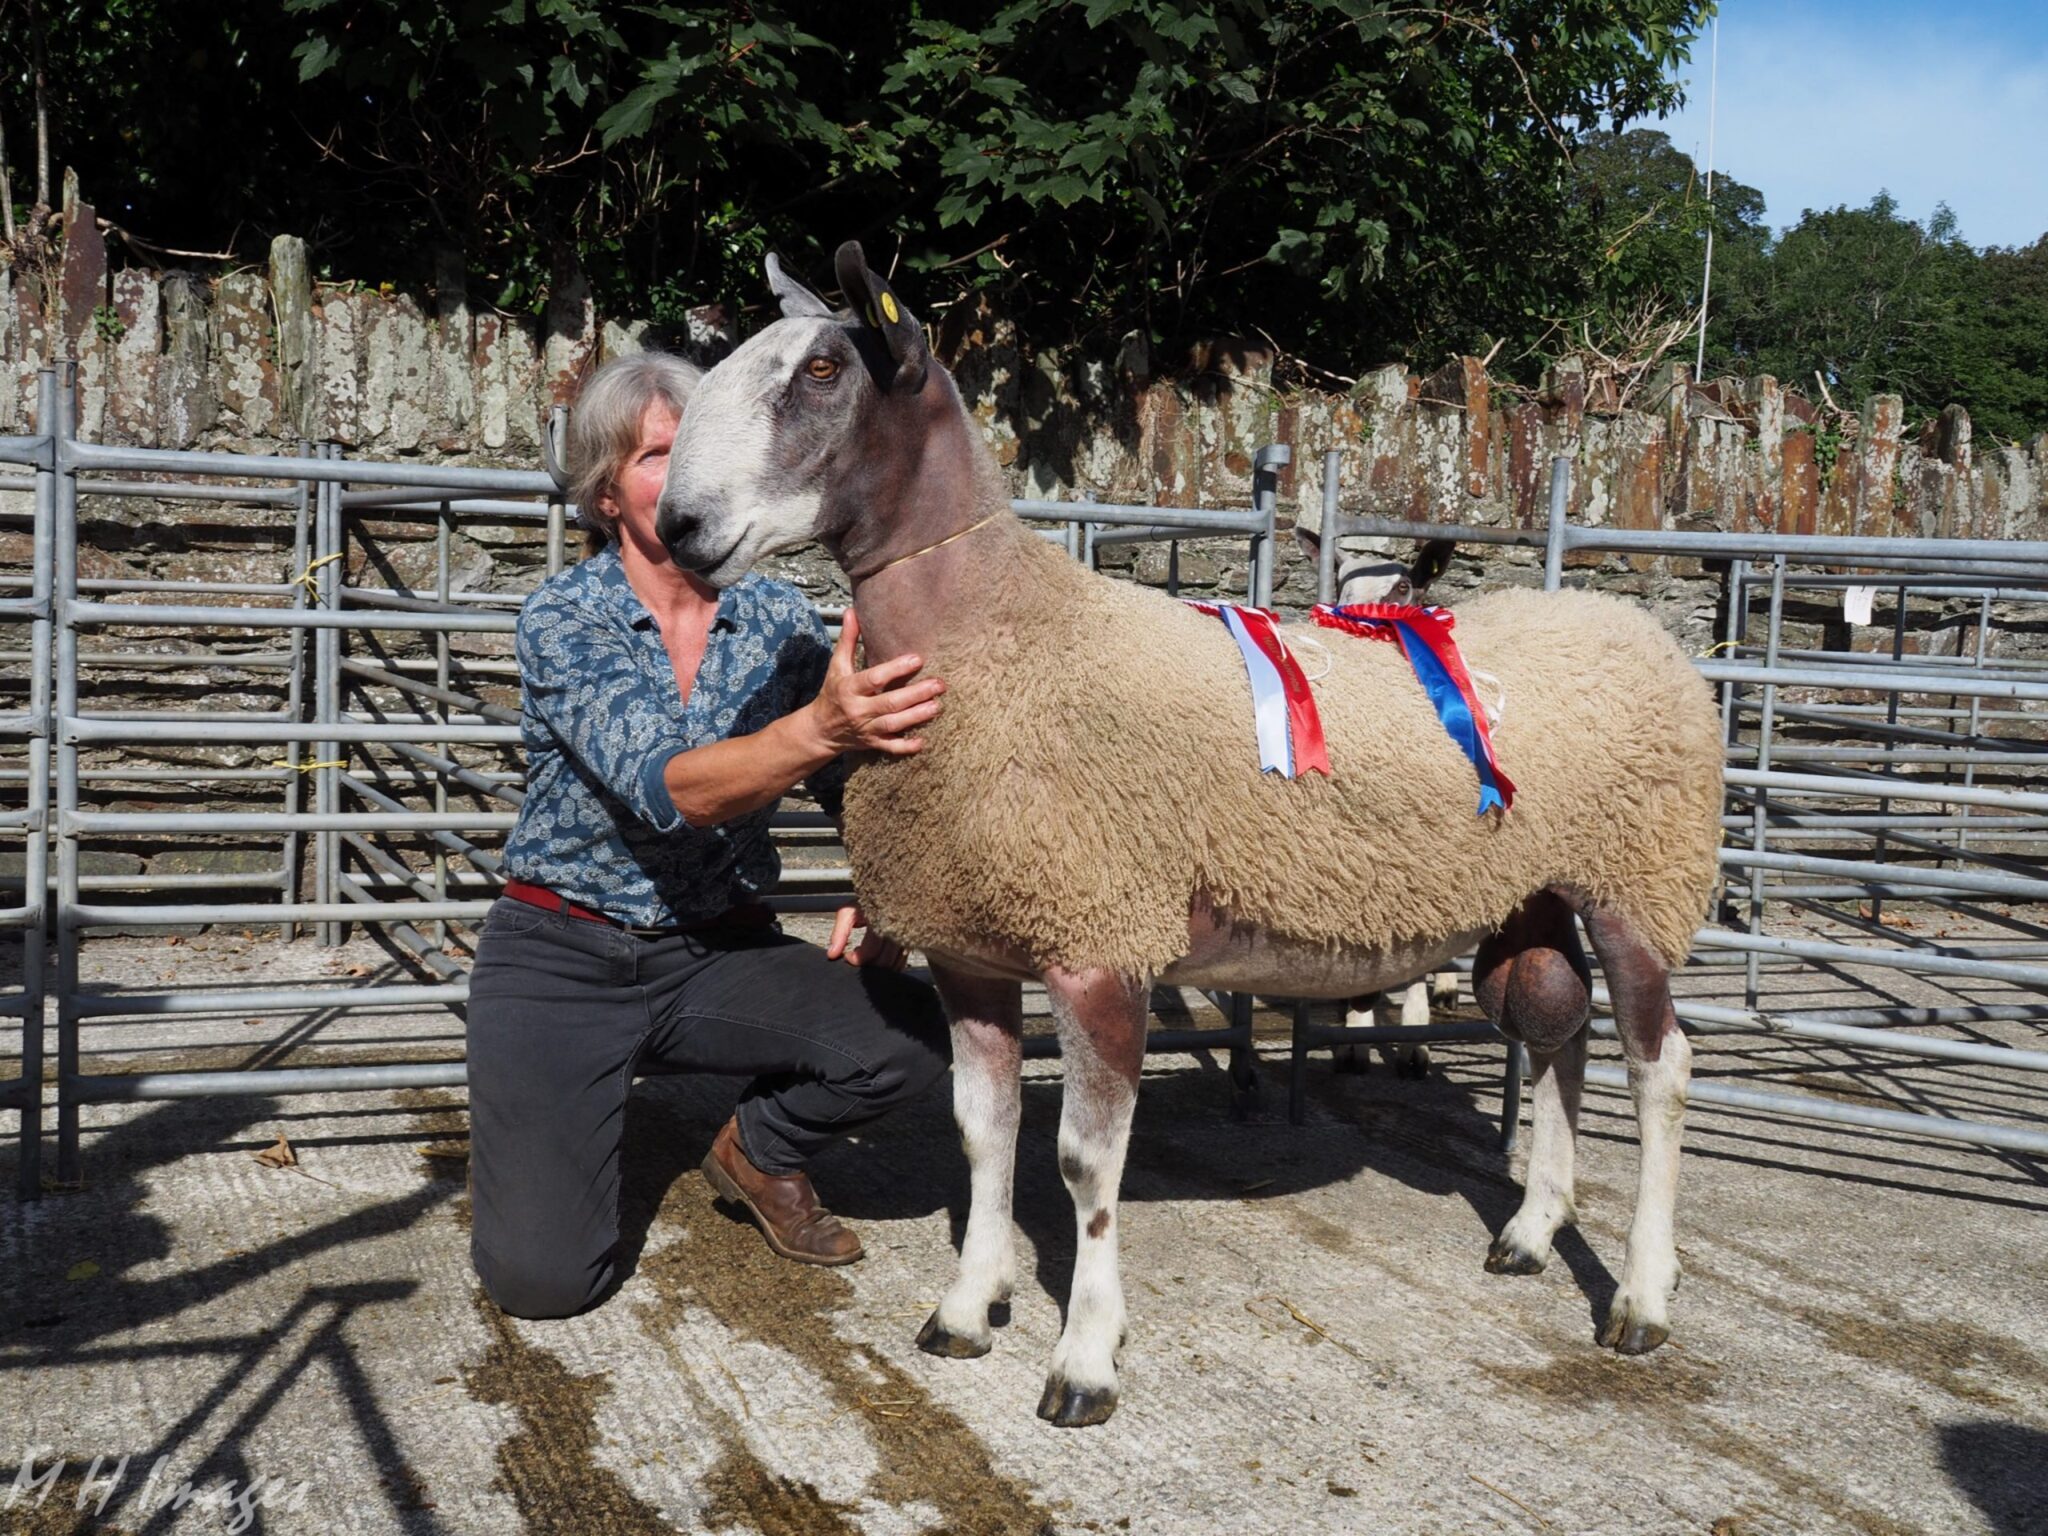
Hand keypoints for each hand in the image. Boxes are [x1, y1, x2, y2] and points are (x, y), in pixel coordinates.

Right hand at [805, 607, 944, 757]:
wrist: (821, 729)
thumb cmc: (833, 692)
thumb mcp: (837, 666)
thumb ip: (848, 640)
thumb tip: (851, 611)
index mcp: (849, 688)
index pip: (874, 678)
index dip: (896, 669)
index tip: (917, 659)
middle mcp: (858, 709)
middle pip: (889, 703)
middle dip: (915, 694)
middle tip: (939, 684)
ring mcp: (866, 728)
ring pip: (892, 724)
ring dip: (916, 717)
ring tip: (937, 706)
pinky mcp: (872, 743)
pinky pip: (890, 748)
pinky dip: (906, 746)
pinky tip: (923, 741)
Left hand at [826, 905, 907, 969]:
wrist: (893, 888)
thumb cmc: (871, 899)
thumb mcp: (850, 911)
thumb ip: (839, 932)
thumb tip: (832, 955)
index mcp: (881, 921)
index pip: (870, 952)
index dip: (856, 959)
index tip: (848, 956)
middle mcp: (897, 929)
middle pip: (883, 961)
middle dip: (867, 964)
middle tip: (857, 956)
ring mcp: (908, 936)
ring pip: (893, 964)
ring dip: (878, 965)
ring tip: (867, 954)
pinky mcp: (913, 941)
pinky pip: (902, 961)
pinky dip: (889, 964)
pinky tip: (880, 955)